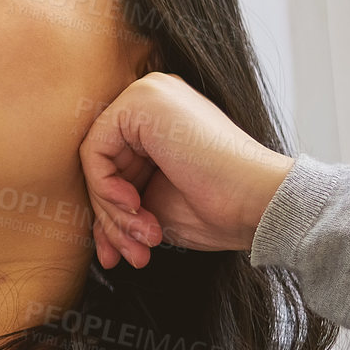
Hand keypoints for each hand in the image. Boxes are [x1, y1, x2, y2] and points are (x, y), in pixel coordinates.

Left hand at [78, 72, 295, 269]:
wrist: (258, 203)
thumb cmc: (218, 208)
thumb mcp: (155, 206)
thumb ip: (120, 201)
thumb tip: (91, 228)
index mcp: (160, 118)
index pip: (111, 166)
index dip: (111, 214)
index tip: (123, 252)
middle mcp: (152, 98)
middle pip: (101, 165)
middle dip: (110, 219)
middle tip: (130, 255)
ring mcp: (147, 95)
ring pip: (95, 163)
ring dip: (112, 214)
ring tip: (141, 242)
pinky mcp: (141, 102)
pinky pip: (94, 153)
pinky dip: (106, 190)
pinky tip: (137, 209)